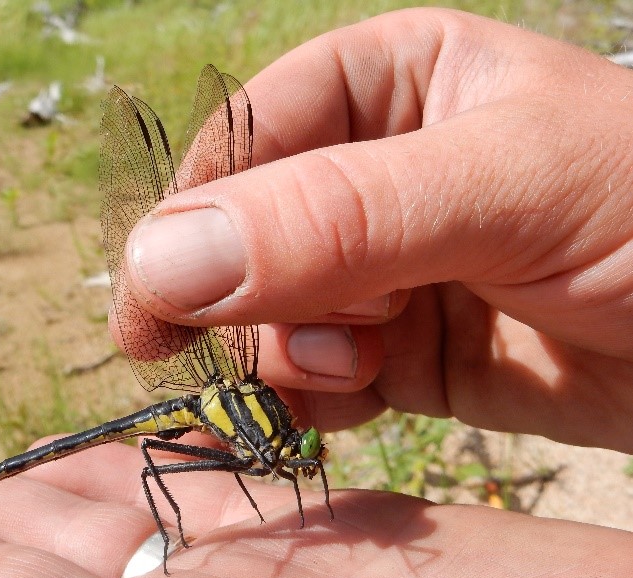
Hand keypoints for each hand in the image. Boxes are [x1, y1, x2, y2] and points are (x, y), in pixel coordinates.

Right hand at [122, 8, 632, 450]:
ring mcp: (380, 274)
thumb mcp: (503, 188)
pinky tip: (347, 408)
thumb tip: (162, 261)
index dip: (193, 216)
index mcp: (384, 87)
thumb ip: (337, 220)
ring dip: (286, 358)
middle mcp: (369, 179)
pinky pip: (315, 381)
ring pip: (269, 318)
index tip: (155, 301)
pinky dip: (310, 405)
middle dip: (250, 299)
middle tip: (282, 350)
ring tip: (357, 373)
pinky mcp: (401, 357)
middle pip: (242, 239)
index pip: (244, 140)